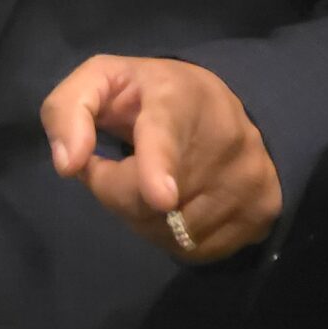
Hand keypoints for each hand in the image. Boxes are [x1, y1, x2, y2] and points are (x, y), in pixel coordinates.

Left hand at [40, 56, 282, 262]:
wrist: (228, 107)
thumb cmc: (152, 94)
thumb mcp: (104, 80)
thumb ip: (67, 110)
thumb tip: (68, 165)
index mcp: (176, 98)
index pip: (165, 134)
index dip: (159, 165)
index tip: (160, 196)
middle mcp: (223, 138)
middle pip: (145, 200)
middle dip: (115, 189)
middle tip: (119, 164)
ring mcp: (247, 181)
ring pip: (166, 231)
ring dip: (141, 215)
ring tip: (150, 178)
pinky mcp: (260, 214)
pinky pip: (193, 249)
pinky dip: (171, 233)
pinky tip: (177, 201)